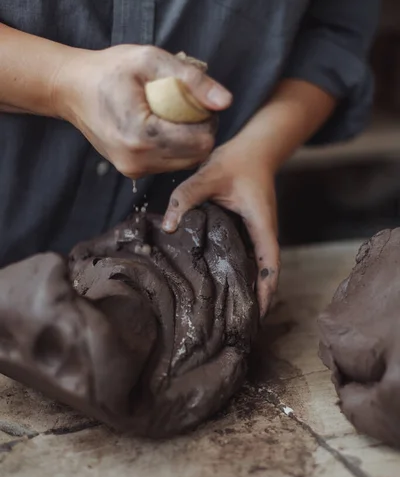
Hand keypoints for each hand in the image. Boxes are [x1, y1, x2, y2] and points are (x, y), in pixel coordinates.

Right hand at [54, 45, 231, 177]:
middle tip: (189, 108)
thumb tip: (226, 102)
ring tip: (174, 116)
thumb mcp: (150, 61)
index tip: (198, 101)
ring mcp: (134, 170)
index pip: (200, 141)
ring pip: (185, 163)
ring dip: (189, 141)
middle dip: (201, 132)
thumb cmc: (109, 70)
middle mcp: (138, 161)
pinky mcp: (132, 172)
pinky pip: (169, 164)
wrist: (71, 90)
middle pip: (196, 155)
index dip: (208, 120)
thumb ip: (191, 80)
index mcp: (142, 135)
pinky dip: (175, 147)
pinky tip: (163, 127)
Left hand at [162, 139, 279, 316]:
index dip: (266, 292)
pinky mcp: (248, 232)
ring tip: (230, 314)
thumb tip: (168, 226)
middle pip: (265, 275)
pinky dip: (240, 275)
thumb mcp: (209, 175)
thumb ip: (186, 197)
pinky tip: (222, 285)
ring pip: (257, 269)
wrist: (254, 149)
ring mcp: (257, 235)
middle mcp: (263, 235)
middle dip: (257, 300)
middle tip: (239, 326)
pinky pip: (247, 258)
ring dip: (249, 289)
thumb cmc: (236, 162)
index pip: (270, 266)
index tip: (258, 317)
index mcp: (262, 226)